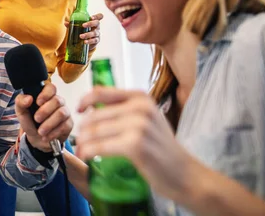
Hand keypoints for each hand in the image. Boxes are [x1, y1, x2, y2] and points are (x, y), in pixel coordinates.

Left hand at [15, 83, 72, 151]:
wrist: (36, 139)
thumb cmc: (30, 121)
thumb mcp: (21, 112)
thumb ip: (20, 102)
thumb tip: (28, 98)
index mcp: (46, 95)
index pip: (51, 87)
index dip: (45, 94)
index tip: (38, 102)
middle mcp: (57, 101)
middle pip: (57, 100)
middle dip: (45, 111)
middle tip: (36, 119)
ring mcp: (65, 112)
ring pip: (62, 113)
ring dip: (49, 124)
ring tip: (40, 131)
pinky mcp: (69, 124)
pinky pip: (65, 126)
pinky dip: (53, 133)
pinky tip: (46, 136)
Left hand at [63, 13, 102, 51]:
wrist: (84, 42)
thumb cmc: (82, 30)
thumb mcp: (78, 26)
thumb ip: (72, 24)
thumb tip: (65, 23)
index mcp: (93, 21)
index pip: (99, 16)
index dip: (96, 16)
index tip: (91, 17)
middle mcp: (97, 27)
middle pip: (97, 23)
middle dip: (90, 23)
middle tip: (83, 25)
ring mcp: (97, 34)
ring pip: (95, 33)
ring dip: (87, 34)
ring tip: (80, 36)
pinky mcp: (96, 41)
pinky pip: (94, 40)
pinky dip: (89, 41)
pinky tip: (85, 42)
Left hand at [76, 87, 198, 202]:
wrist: (186, 173)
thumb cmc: (162, 147)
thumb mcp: (147, 118)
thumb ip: (125, 110)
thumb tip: (93, 107)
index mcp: (140, 97)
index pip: (101, 91)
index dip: (84, 100)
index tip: (78, 110)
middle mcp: (140, 107)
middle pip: (95, 115)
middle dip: (82, 129)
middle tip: (79, 141)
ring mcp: (139, 126)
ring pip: (95, 131)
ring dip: (83, 142)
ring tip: (81, 150)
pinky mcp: (135, 145)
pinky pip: (101, 146)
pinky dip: (88, 151)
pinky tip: (85, 156)